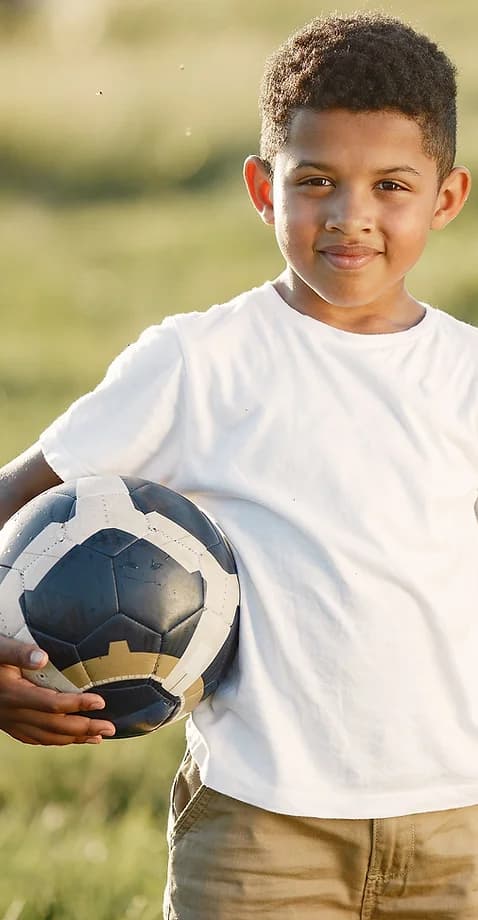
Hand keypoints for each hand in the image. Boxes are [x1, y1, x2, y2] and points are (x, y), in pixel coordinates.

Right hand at [0, 637, 115, 744]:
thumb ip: (19, 653)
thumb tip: (43, 658)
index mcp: (13, 694)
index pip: (52, 704)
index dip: (77, 705)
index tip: (101, 702)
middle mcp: (12, 713)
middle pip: (54, 726)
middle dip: (84, 728)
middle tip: (111, 728)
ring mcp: (9, 722)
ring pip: (46, 737)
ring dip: (74, 738)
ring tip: (98, 737)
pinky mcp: (8, 724)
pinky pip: (33, 739)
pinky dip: (54, 741)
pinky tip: (68, 740)